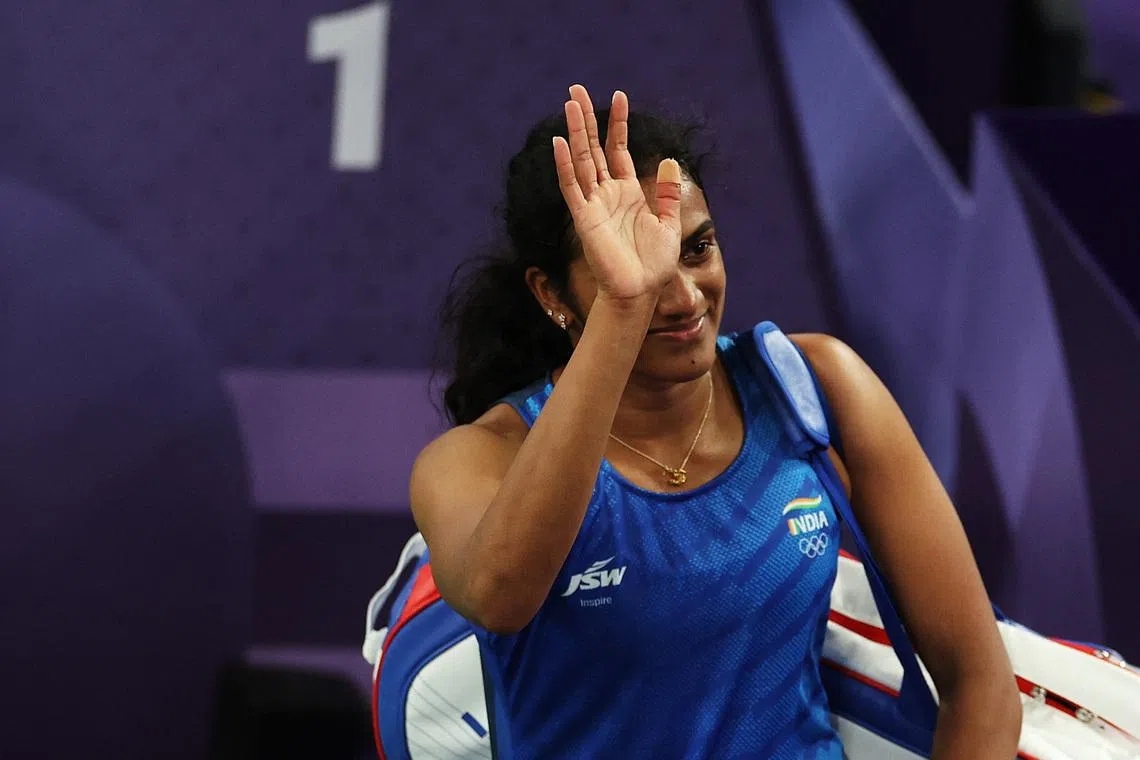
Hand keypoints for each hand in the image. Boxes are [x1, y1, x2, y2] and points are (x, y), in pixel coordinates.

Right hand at [553, 85, 682, 303]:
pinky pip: (572, 187)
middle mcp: (607, 194)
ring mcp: (593, 204)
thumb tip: (668, 159)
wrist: (640, 291)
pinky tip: (560, 142)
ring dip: (575, 132)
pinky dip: (565, 165)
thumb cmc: (653, 264)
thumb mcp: (668, 223)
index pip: (618, 149)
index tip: (619, 96)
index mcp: (627, 193)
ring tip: (569, 103)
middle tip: (576, 89)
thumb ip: (665, 192)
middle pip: (593, 148)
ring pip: (581, 160)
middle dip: (586, 118)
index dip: (618, 123)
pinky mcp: (584, 218)